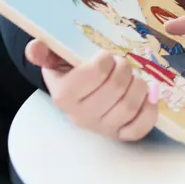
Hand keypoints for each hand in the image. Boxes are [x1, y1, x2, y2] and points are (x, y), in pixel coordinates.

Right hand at [25, 40, 157, 141]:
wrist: (76, 94)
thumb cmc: (70, 71)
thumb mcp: (55, 58)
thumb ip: (44, 52)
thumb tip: (34, 48)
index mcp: (64, 95)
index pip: (97, 72)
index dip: (106, 59)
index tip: (105, 56)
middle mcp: (81, 116)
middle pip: (117, 87)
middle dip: (124, 69)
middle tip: (120, 64)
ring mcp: (101, 128)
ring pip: (130, 105)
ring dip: (138, 85)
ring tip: (132, 77)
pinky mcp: (119, 135)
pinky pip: (139, 129)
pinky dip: (149, 110)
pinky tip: (150, 96)